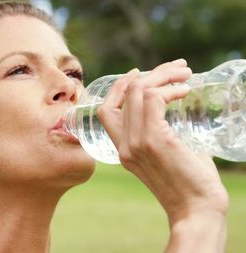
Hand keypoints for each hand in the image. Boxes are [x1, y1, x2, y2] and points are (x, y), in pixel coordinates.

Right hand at [97, 59, 228, 251]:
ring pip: (138, 91)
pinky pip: (155, 99)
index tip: (139, 73)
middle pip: (122, 95)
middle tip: (176, 68)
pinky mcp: (154, 139)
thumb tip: (177, 107)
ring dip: (163, 76)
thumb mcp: (168, 155)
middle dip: (149, 74)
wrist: (196, 210)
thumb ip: (163, 133)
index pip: (106, 111)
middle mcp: (124, 145)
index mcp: (123, 150)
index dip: (119, 87)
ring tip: (186, 74)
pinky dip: (170, 89)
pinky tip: (185, 91)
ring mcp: (136, 142)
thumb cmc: (190, 185)